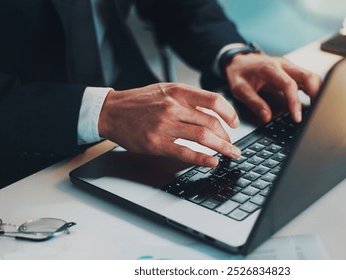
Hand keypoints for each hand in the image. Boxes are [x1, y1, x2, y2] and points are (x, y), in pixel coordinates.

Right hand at [98, 83, 240, 166]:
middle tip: (231, 145)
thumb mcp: (164, 91)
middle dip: (227, 137)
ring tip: (230, 154)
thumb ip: (187, 100)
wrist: (111, 111)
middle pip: (212, 122)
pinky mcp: (157, 143)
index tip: (234, 124)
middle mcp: (173, 107)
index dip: (229, 114)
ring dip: (222, 148)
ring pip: (203, 137)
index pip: (214, 101)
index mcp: (178, 92)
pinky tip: (212, 162)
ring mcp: (165, 125)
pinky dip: (203, 159)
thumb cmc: (138, 101)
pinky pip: (186, 153)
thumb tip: (211, 113)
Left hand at [225, 53, 321, 122]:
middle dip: (317, 93)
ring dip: (318, 91)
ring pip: (311, 76)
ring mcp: (290, 67)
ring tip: (317, 109)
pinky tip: (313, 102)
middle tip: (317, 112)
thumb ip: (253, 102)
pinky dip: (313, 90)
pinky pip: (307, 79)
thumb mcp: (239, 89)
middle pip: (308, 76)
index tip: (297, 117)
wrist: (238, 59)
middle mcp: (283, 65)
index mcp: (270, 68)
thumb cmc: (239, 72)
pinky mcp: (292, 71)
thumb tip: (266, 116)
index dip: (295, 102)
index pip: (289, 85)